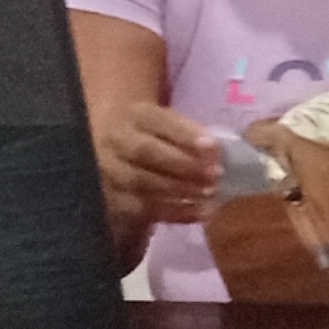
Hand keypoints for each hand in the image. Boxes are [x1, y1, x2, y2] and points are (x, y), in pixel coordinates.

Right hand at [94, 100, 223, 227]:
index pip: (159, 121)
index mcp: (136, 116)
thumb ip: (189, 136)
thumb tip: (219, 154)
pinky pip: (142, 209)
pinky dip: (174, 212)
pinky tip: (200, 213)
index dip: (186, 135)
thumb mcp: (167, 127)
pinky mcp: (111, 201)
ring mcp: (109, 171)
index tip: (214, 148)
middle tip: (215, 175)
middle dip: (184, 164)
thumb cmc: (155, 140)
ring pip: (142, 182)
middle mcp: (116, 140)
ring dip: (180, 189)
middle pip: (146, 151)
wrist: (114, 156)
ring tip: (209, 195)